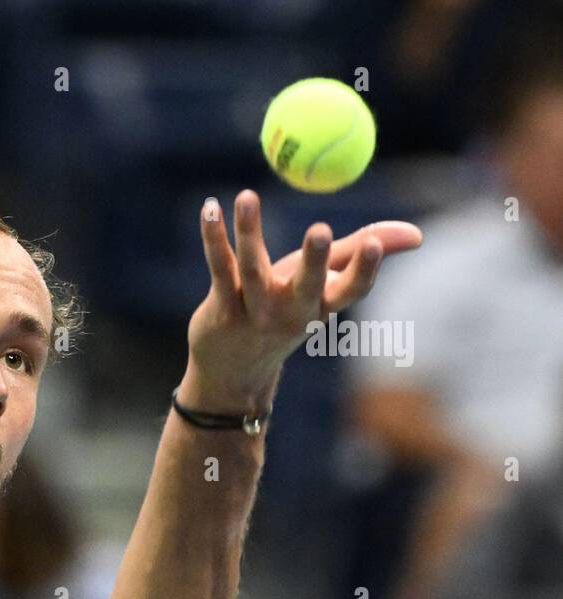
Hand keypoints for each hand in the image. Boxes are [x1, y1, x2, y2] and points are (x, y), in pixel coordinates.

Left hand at [183, 190, 422, 412]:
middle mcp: (291, 312)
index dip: (365, 269)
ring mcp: (254, 312)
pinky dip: (214, 238)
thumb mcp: (323, 287)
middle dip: (316, 260)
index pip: (351, 291)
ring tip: (247, 196)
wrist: (233, 371)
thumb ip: (360, 253)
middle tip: (321, 229)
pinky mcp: (221, 308)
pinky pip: (219, 268)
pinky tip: (210, 209)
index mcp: (321, 306)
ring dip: (250, 231)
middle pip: (306, 286)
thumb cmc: (284, 313)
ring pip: (252, 269)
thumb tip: (419, 235)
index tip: (374, 243)